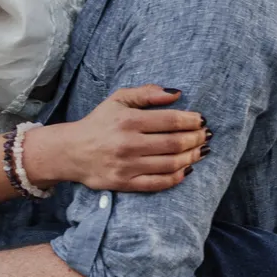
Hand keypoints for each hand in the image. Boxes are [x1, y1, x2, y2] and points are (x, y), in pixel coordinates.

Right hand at [24, 85, 208, 192]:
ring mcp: (127, 166)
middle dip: (195, 139)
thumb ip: (146, 93)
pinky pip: (158, 183)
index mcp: (128, 120)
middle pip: (174, 143)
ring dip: (191, 157)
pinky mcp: (125, 183)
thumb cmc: (99, 123)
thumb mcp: (118, 100)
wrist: (71, 151)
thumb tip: (176, 94)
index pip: (170, 120)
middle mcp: (128, 143)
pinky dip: (176, 177)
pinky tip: (186, 170)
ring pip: (170, 163)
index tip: (201, 120)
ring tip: (200, 151)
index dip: (191, 120)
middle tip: (205, 136)